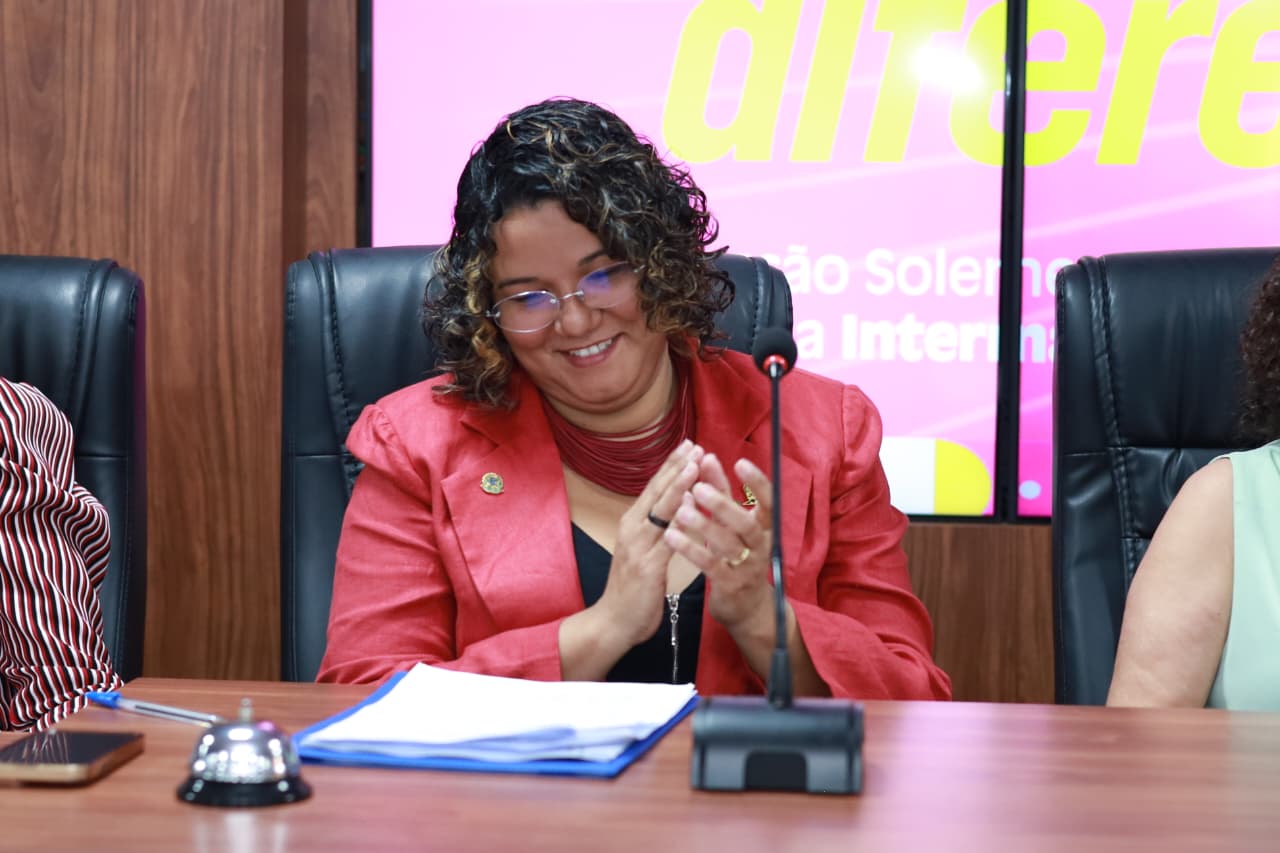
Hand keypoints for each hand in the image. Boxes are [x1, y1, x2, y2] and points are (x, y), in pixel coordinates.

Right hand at [594, 439, 702, 645]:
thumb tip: (673, 508)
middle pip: (656, 491)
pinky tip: (692, 507)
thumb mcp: (643, 552)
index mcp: (632, 524)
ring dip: (679, 486)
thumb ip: (656, 530)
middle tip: (694, 445)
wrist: (614, 622)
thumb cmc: (632, 589)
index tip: (687, 446)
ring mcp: (638, 547)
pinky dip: (679, 521)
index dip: (671, 466)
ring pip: (661, 510)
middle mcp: (632, 529)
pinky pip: (667, 540)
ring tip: (695, 465)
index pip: (654, 488)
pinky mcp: (648, 567)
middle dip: (677, 467)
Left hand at [664, 454, 772, 631]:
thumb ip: (721, 494)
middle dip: (723, 504)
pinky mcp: (730, 584)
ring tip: (681, 510)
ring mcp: (748, 567)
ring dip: (704, 525)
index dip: (757, 483)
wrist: (746, 607)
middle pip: (747, 523)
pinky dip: (691, 549)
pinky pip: (711, 565)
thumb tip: (706, 458)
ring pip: (728, 544)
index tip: (739, 462)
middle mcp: (761, 545)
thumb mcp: (732, 525)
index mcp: (766, 528)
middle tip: (698, 487)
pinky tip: (672, 535)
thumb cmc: (737, 556)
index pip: (769, 501)